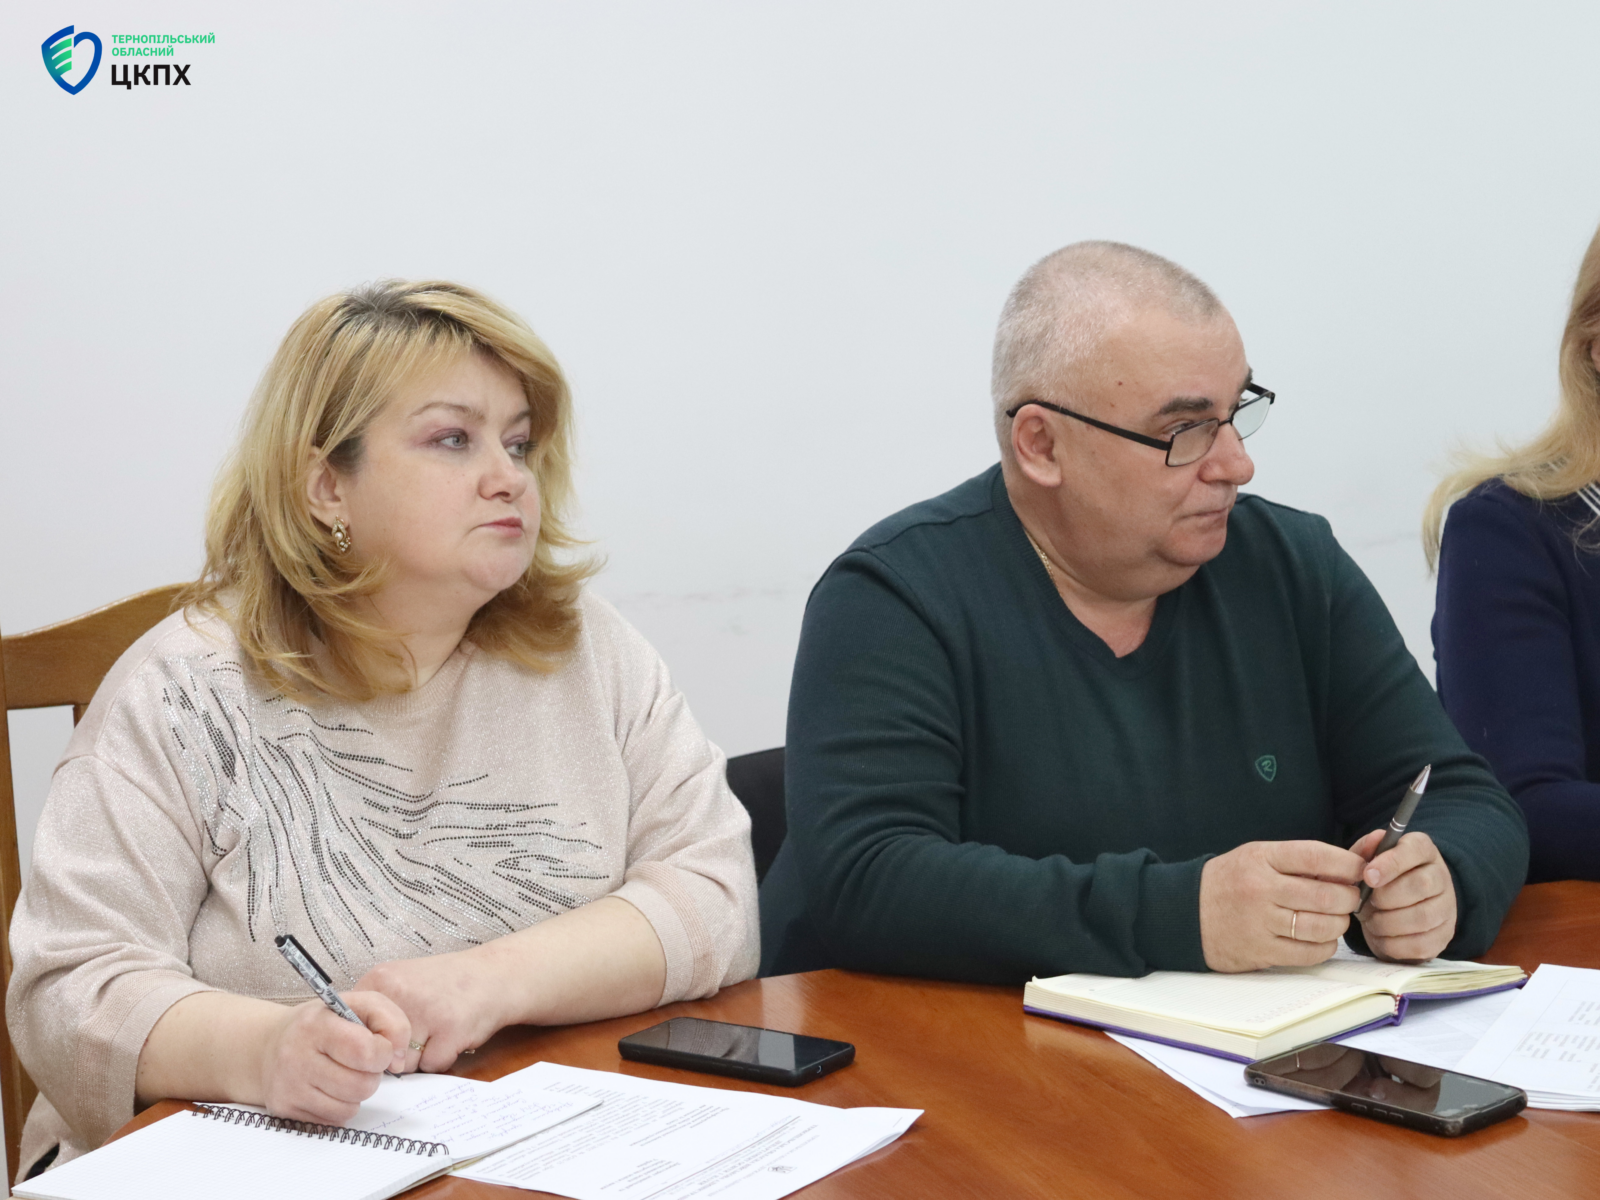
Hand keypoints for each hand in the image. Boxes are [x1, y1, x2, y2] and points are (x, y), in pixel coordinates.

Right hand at [257, 992, 408, 1122]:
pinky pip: (334, 1121)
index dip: (384, 1051)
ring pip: (350, 1107)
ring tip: (343, 1073)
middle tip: (360, 1062)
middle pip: (361, 1085)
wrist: (271, 1044)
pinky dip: (340, 1107)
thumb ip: (392, 1022)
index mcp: (316, 1025)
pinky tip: (328, 1088)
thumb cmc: (325, 1023)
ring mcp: (289, 1088)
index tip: (380, 1046)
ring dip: (356, 1092)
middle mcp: (296, 1057)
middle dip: (371, 1074)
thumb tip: (397, 1061)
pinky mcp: (286, 1111)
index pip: (365, 1051)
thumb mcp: (360, 1004)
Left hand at [355, 949, 506, 1073]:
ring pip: (404, 1063)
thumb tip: (364, 1059)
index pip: (352, 1031)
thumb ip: (377, 1014)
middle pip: (378, 1050)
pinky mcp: (451, 1029)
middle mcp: (400, 992)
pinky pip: (431, 1066)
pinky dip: (443, 1058)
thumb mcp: (402, 984)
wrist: (493, 974)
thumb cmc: (445, 984)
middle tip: (422, 1027)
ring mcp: (426, 1010)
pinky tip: (453, 1035)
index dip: (370, 1042)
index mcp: (381, 979)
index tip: (387, 1036)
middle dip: (398, 1051)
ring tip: (439, 1030)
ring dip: (421, 1056)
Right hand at [1199, 840, 1364, 971]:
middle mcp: (1260, 888)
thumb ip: (1299, 860)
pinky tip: (1321, 939)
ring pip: (1321, 926)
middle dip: (1348, 899)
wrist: (1185, 912)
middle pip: (1325, 895)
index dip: (1347, 864)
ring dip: (1339, 925)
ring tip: (1335, 919)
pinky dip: (1325, 947)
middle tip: (1349, 899)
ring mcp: (1260, 922)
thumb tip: (1354, 864)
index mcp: (1261, 858)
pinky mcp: (1260, 951)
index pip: (1316, 856)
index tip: (1359, 870)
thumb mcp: (1258, 857)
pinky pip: (1308, 952)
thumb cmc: (1231, 881)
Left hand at [1350, 829, 1456, 961]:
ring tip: (1370, 920)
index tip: (1368, 876)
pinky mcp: (1443, 936)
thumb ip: (1366, 849)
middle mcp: (1441, 877)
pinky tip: (1380, 935)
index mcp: (1422, 850)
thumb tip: (1375, 838)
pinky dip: (1393, 943)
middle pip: (1422, 885)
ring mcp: (1447, 908)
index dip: (1391, 863)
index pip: (1415, 849)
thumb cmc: (1377, 880)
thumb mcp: (1367, 860)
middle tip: (1365, 903)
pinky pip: (1420, 944)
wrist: (1391, 910)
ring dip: (1387, 922)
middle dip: (1386, 897)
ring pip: (1422, 917)